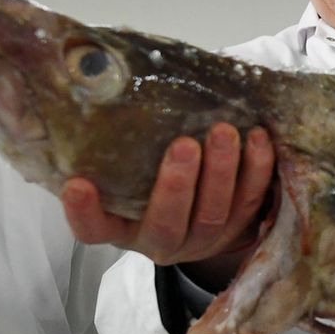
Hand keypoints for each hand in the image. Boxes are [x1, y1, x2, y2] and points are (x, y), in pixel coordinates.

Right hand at [62, 123, 274, 267]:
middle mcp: (159, 241)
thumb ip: (109, 153)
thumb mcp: (123, 175)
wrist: (195, 215)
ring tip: (223, 132)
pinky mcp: (238, 229)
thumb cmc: (147, 184)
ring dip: (222, 173)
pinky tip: (257, 138)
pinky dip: (257, 171)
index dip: (84, 213)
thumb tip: (92, 93)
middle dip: (176, 185)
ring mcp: (201, 240)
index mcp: (121, 228)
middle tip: (183, 145)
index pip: (94, 229)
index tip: (77, 186)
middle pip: (166, 224)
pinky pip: (251, 203)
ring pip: (214, 215)